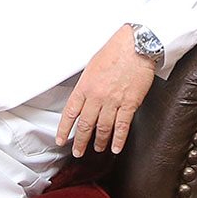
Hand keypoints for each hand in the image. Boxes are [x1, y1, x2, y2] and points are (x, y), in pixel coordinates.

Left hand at [55, 25, 155, 157]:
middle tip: (78, 151)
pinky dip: (118, 139)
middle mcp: (97, 96)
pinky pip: (122, 126)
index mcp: (85, 85)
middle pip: (85, 124)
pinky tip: (116, 147)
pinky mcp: (130, 103)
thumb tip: (84, 96)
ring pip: (103, 128)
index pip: (70, 112)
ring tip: (97, 148)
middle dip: (80, 141)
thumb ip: (87, 83)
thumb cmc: (115, 51)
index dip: (64, 129)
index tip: (61, 140)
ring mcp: (113, 101)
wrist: (136, 46)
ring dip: (99, 141)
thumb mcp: (92, 65)